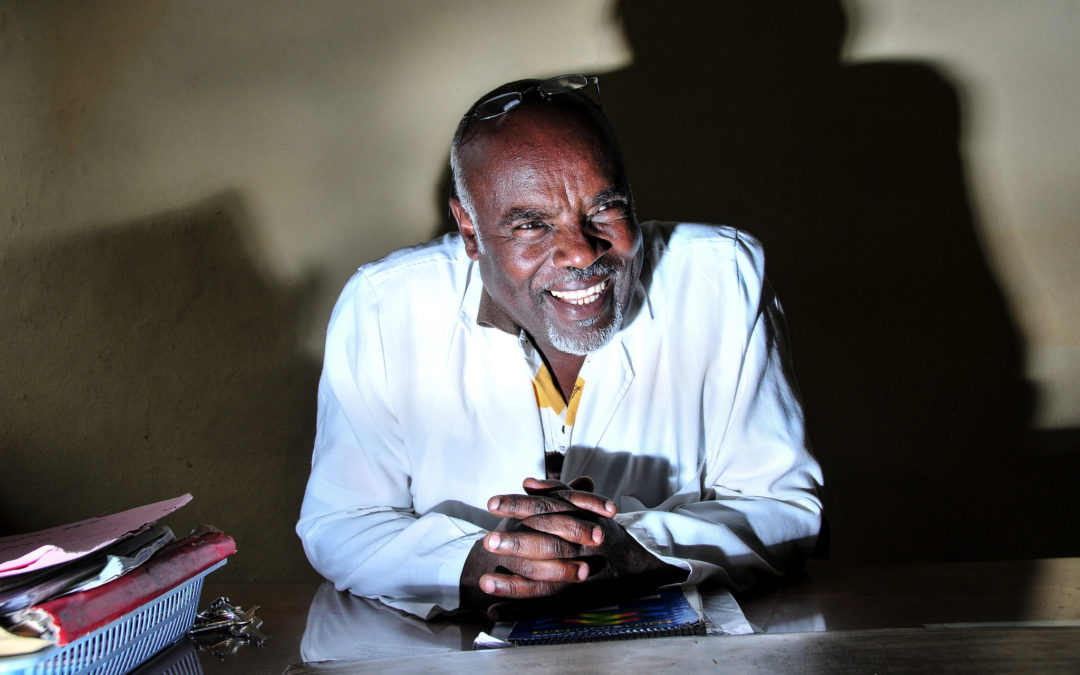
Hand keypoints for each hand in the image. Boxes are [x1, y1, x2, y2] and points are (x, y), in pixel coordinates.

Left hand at [459, 476, 684, 618]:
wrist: (640, 565)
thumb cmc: (606, 533)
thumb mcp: (589, 509)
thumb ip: (560, 494)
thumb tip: (527, 483)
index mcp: (581, 522)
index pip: (546, 511)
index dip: (518, 506)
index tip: (490, 503)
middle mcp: (581, 550)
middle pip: (546, 546)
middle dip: (515, 544)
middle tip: (486, 541)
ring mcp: (578, 578)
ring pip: (543, 582)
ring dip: (512, 584)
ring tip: (483, 582)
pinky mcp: (575, 601)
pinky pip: (545, 609)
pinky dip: (518, 611)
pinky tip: (493, 611)